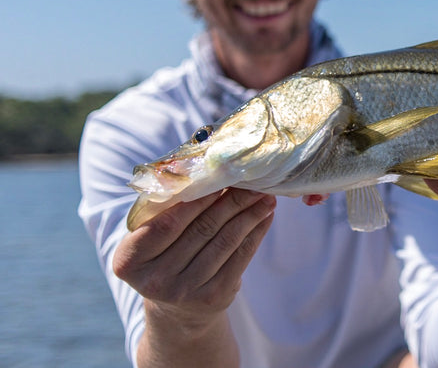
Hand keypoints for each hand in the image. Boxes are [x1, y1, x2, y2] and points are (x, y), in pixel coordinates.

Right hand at [113, 188, 275, 326]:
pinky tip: (265, 216)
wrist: (177, 309)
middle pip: (201, 230)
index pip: (166, 224)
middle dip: (231, 202)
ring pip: (225, 241)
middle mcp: (154, 280)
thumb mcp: (150, 239)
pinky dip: (256, 232)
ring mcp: (185, 291)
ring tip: (265, 196)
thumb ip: (166, 211)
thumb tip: (208, 172)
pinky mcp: (213, 297)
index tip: (221, 179)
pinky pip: (240, 256)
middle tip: (252, 181)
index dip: (196, 200)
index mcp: (129, 260)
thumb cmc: (164, 257)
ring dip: (249, 214)